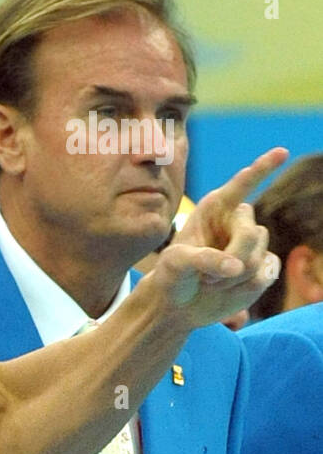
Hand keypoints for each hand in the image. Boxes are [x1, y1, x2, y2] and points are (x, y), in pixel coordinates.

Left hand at [150, 147, 287, 327]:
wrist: (179, 302)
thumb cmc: (172, 275)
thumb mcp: (175, 265)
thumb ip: (203, 260)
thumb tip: (236, 266)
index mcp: (214, 208)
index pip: (241, 184)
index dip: (262, 168)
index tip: (282, 151)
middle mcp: (236, 221)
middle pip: (251, 234)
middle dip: (231, 258)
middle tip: (205, 277)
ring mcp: (252, 243)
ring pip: (259, 256)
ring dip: (234, 276)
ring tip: (210, 281)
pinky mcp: (263, 265)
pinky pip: (268, 272)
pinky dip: (248, 286)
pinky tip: (228, 288)